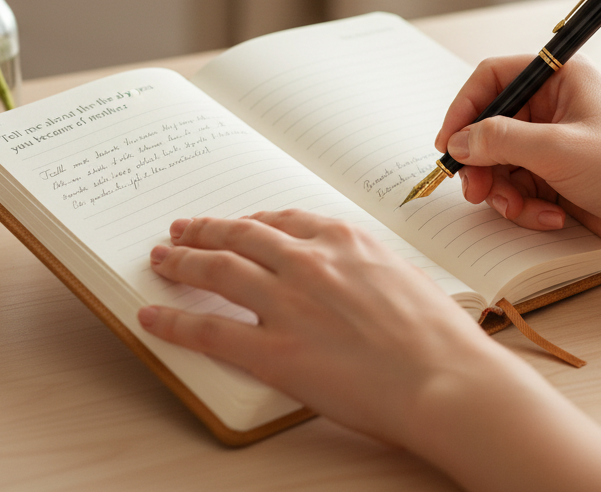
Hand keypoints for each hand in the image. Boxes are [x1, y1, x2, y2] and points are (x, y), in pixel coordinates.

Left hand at [140, 211, 600, 491]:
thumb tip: (353, 280)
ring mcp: (288, 303)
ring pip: (217, 270)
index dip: (252, 221)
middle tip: (182, 230)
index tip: (240, 222)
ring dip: (182, 261)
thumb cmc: (440, 339)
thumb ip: (368, 271)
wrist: (447, 379)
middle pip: (242, 235)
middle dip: (206, 230)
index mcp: (346, 241)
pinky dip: (173, 319)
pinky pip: (208, 330)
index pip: (284, 221)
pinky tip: (153, 315)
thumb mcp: (406, 280)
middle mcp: (310, 261)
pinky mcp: (273, 351)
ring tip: (161, 259)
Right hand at [435, 55, 600, 255]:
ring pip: (501, 164)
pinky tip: (552, 217)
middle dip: (482, 163)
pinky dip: (527, 207)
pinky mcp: (559, 177)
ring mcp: (555, 144)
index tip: (448, 144)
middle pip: (490, 127)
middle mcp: (554, 106)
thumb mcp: (557, 149)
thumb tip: (458, 143)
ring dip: (505, 192)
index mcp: (560, 79)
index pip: (493, 79)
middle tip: (477, 190)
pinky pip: (521, 189)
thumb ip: (500, 140)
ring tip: (522, 209)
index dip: (464, 109)